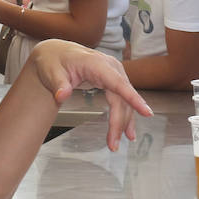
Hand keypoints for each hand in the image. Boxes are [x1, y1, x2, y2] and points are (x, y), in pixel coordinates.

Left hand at [25, 39, 151, 149]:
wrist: (57, 54)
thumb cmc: (54, 61)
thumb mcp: (51, 72)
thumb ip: (58, 84)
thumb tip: (62, 95)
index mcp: (97, 64)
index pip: (118, 83)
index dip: (134, 99)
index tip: (147, 112)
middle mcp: (110, 68)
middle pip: (121, 98)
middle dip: (119, 122)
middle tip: (113, 144)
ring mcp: (114, 74)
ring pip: (124, 102)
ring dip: (123, 123)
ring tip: (116, 143)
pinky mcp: (114, 80)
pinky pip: (122, 100)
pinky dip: (124, 116)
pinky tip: (126, 131)